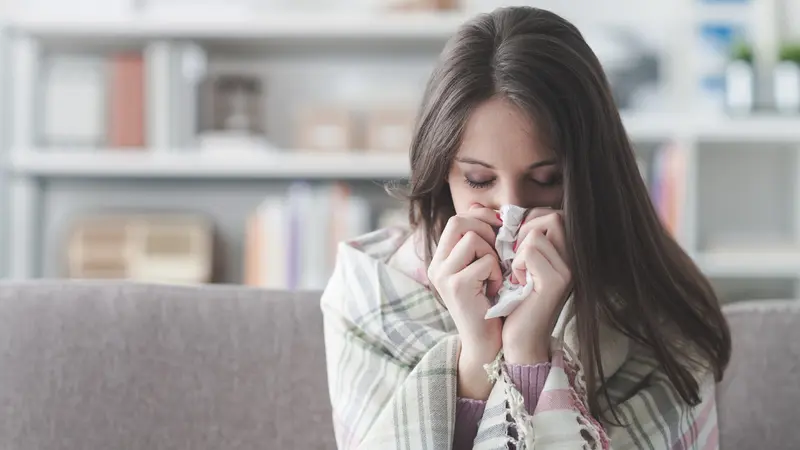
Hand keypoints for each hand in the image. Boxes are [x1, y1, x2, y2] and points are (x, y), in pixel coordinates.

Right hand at [427, 205, 503, 398]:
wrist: (487, 343)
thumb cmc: (491, 304)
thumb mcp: (483, 267)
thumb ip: (480, 240)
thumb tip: (480, 206)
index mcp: (441, 259)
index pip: (457, 219)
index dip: (481, 218)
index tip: (500, 230)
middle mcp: (437, 265)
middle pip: (460, 221)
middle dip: (487, 231)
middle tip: (499, 252)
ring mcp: (443, 275)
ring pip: (473, 239)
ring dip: (493, 254)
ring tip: (495, 275)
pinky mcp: (456, 286)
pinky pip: (485, 261)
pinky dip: (497, 273)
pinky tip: (495, 290)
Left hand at [502, 208, 571, 364]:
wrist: (518, 341)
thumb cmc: (512, 302)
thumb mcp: (511, 264)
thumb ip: (507, 237)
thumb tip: (475, 206)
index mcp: (564, 254)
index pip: (551, 214)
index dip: (527, 221)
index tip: (513, 244)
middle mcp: (573, 260)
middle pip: (551, 216)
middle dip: (524, 231)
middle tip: (514, 257)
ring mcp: (567, 270)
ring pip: (537, 233)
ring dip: (517, 251)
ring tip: (516, 273)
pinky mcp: (556, 281)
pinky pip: (531, 250)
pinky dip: (516, 264)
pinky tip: (517, 283)